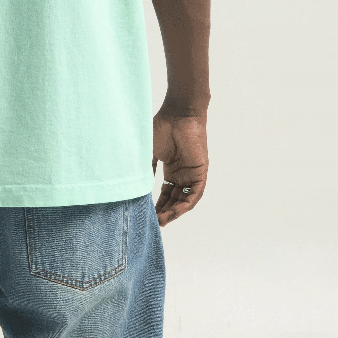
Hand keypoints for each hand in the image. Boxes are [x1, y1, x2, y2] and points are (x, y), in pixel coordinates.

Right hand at [152, 106, 208, 226]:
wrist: (178, 115)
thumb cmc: (162, 128)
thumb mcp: (149, 153)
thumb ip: (146, 170)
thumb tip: (136, 188)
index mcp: (172, 169)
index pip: (166, 193)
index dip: (158, 205)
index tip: (149, 215)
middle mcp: (183, 174)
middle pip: (175, 199)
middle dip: (165, 212)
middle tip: (154, 223)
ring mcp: (192, 174)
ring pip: (185, 199)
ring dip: (175, 212)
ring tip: (162, 221)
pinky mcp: (201, 172)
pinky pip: (195, 194)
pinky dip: (186, 204)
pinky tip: (176, 213)